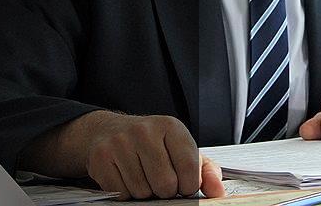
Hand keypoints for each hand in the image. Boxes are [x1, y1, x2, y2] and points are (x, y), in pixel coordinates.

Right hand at [83, 112, 225, 199]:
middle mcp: (145, 131)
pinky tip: (127, 177)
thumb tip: (218, 192)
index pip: (190, 169)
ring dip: (146, 192)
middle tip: (161, 180)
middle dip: (166, 190)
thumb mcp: (182, 150)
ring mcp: (121, 143)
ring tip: (143, 176)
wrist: (110, 131)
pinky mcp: (102, 158)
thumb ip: (205, 171)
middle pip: (166, 184)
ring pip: (143, 192)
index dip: (189, 185)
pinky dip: (127, 192)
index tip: (184, 183)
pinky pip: (122, 193)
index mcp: (171, 127)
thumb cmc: (153, 144)